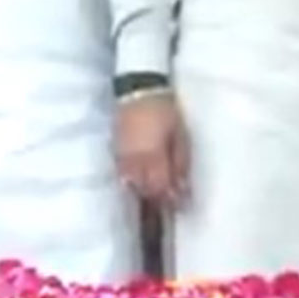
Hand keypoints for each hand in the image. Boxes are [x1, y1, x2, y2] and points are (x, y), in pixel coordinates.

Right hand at [116, 92, 190, 209]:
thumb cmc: (165, 112)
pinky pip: (123, 176)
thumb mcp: (180, 136)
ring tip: (157, 196)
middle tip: (170, 204)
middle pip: (145, 191)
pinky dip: (133, 183)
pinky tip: (141, 184)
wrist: (139, 92)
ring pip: (132, 186)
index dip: (171, 200)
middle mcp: (135, 162)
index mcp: (153, 157)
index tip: (181, 206)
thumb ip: (180, 164)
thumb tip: (183, 188)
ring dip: (145, 193)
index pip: (161, 188)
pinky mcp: (115, 153)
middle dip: (158, 200)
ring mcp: (122, 158)